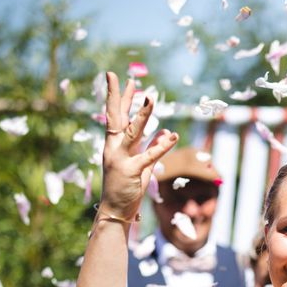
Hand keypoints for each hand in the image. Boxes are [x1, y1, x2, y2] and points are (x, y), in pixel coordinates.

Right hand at [99, 72, 177, 218]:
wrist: (116, 211)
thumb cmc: (128, 186)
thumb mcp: (142, 163)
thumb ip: (152, 146)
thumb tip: (166, 131)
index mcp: (114, 144)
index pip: (116, 116)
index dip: (120, 97)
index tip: (123, 79)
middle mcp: (114, 148)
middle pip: (115, 117)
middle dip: (116, 96)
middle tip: (117, 76)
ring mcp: (121, 159)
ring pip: (132, 132)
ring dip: (143, 115)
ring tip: (151, 98)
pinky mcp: (132, 171)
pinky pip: (149, 156)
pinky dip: (162, 146)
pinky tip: (172, 136)